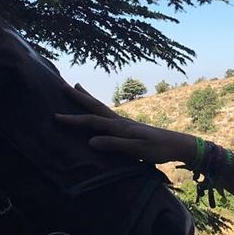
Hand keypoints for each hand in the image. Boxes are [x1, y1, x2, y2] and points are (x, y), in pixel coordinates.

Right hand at [56, 83, 195, 165]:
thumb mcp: (137, 150)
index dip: (74, 120)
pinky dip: (97, 108)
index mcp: (120, 126)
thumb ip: (114, 144)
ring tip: (78, 87)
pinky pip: (107, 114)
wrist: (177, 144)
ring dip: (88, 98)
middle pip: (95, 106)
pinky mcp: (129, 127)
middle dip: (79, 97)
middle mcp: (120, 121)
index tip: (56, 116)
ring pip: (101, 107)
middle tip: (64, 85)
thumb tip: (90, 141)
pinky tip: (97, 110)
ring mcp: (125, 123)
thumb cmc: (158, 149)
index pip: (92, 121)